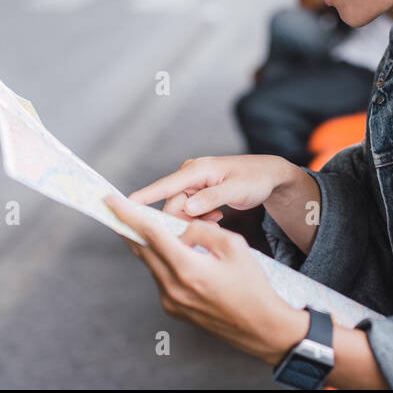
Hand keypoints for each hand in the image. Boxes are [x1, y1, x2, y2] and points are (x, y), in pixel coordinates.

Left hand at [103, 192, 307, 364]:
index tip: (111, 200)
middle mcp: (173, 288)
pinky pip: (161, 278)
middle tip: (123, 210)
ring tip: (166, 230)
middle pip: (142, 249)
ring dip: (152, 245)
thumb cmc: (252, 285)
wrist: (261, 327)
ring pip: (151, 264)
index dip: (128, 214)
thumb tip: (181, 228)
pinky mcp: (174, 310)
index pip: (150, 234)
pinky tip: (178, 253)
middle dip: (132, 228)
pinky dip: (163, 261)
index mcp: (187, 268)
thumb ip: (201, 231)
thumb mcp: (233, 246)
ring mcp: (171, 302)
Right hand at [128, 154, 294, 222]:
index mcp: (197, 170)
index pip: (166, 185)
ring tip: (218, 218)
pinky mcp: (196, 191)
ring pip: (180, 210)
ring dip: (195, 220)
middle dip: (185, 219)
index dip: (145, 196)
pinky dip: (200, 218)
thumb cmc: (255, 179)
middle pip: (172, 204)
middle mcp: (190, 174)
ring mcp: (192, 183)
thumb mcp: (237, 189)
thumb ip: (213, 198)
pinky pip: (188, 210)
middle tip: (212, 223)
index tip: (124, 205)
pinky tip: (217, 217)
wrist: (268, 175)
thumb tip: (188, 207)